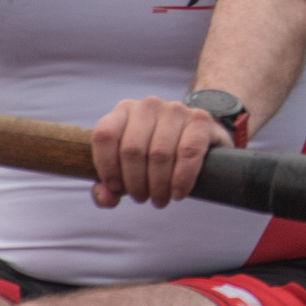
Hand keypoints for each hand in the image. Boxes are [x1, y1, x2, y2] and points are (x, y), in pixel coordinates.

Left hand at [89, 95, 232, 208]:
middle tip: (143, 198)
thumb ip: (110, 187)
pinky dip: (182, 178)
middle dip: (135, 183)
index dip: (107, 167)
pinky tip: (178, 193)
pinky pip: (188, 152)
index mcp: (123, 111)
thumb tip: (106, 198)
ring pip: (159, 153)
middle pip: (132, 150)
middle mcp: (148, 106)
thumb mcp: (128, 170)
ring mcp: (176, 110)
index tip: (116, 188)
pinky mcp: (201, 120)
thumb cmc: (154, 157)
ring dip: (158, 185)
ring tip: (160, 199)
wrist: (197, 140)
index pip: (105, 135)